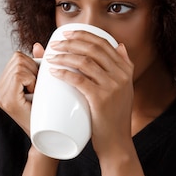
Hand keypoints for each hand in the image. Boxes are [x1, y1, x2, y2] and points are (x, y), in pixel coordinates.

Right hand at [0, 43, 44, 135]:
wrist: (45, 140)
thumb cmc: (46, 112)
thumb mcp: (41, 84)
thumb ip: (37, 65)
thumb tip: (37, 45)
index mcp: (3, 84)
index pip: (17, 57)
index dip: (33, 65)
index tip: (37, 83)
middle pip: (18, 58)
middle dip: (34, 69)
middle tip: (37, 89)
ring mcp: (0, 94)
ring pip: (19, 64)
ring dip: (33, 76)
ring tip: (35, 93)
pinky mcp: (6, 99)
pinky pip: (20, 74)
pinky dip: (31, 81)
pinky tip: (32, 95)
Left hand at [46, 30, 133, 156]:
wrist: (116, 142)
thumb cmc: (114, 116)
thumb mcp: (124, 89)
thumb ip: (123, 68)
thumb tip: (119, 45)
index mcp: (126, 70)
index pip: (104, 43)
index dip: (83, 34)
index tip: (66, 34)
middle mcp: (121, 75)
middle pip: (92, 49)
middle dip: (70, 42)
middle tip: (55, 45)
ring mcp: (112, 87)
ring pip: (84, 62)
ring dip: (63, 56)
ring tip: (50, 57)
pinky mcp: (101, 99)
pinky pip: (79, 80)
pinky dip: (64, 73)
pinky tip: (53, 71)